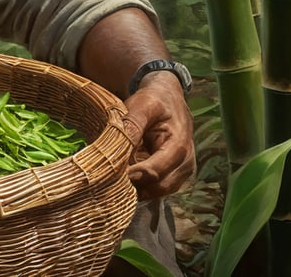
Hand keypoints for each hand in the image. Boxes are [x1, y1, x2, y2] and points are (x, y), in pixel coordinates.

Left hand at [121, 71, 195, 198]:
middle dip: (132, 187)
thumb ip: (132, 126)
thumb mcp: (142, 106)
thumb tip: (119, 148)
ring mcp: (180, 173)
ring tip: (110, 184)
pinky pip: (155, 189)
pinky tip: (120, 182)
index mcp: (179, 147)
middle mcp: (185, 164)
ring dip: (135, 190)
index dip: (131, 176)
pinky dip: (139, 188)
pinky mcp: (173, 176)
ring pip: (155, 193)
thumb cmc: (154, 101)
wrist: (169, 98)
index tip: (109, 175)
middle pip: (156, 187)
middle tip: (106, 184)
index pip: (154, 171)